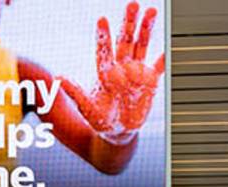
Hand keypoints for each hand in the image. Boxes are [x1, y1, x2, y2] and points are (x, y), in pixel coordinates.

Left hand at [81, 2, 165, 142]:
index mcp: (105, 72)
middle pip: (125, 40)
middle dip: (129, 22)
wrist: (117, 132)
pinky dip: (163, 58)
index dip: (103, 35)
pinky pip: (158, 67)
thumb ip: (74, 92)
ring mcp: (136, 73)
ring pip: (141, 46)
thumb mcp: (86, 107)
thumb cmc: (100, 120)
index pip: (104, 49)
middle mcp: (121, 68)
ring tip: (151, 11)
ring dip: (146, 29)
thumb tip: (58, 77)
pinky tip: (168, 46)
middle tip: (132, 4)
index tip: (101, 19)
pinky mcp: (149, 82)